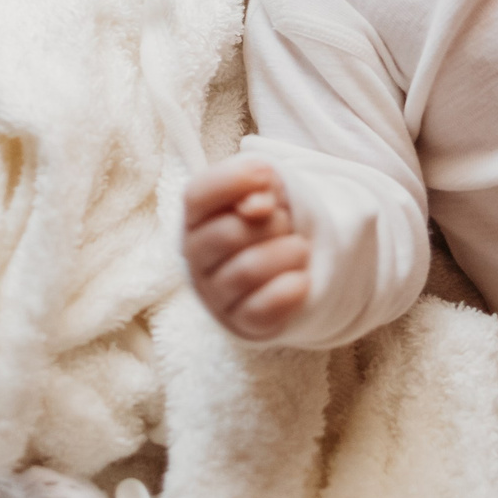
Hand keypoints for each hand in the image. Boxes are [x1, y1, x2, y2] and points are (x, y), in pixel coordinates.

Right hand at [183, 155, 311, 338]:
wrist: (282, 267)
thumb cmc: (266, 221)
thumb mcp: (264, 190)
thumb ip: (257, 184)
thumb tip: (256, 205)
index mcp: (196, 217)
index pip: (197, 195)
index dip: (232, 181)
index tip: (267, 176)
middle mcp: (196, 257)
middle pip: (227, 234)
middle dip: (271, 222)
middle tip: (287, 222)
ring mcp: (215, 293)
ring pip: (248, 271)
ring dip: (287, 253)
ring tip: (300, 249)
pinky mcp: (241, 321)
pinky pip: (262, 309)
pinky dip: (289, 290)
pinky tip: (301, 278)